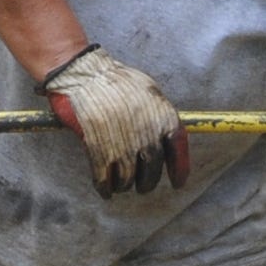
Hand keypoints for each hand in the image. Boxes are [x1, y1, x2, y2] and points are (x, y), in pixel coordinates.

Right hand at [39, 45, 190, 195]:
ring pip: (128, 179)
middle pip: (152, 171)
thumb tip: (167, 136)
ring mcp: (123, 145)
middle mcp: (147, 135)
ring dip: (124, 185)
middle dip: (147, 183)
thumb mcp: (149, 91)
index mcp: (163, 118)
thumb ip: (160, 115)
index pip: (178, 151)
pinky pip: (105, 179)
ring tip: (121, 184)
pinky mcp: (99, 151)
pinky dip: (105, 188)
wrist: (85, 74)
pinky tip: (105, 190)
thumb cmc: (116, 80)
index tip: (177, 183)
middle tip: (143, 186)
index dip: (179, 170)